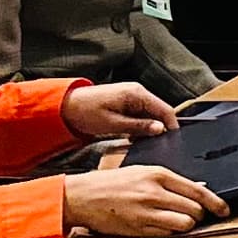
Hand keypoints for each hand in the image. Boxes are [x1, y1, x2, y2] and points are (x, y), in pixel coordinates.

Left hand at [59, 81, 180, 143]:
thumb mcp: (113, 123)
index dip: (171, 125)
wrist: (65, 107)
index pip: (165, 109)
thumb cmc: (85, 112)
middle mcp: (137, 92)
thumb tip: (160, 129)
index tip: (172, 141)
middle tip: (154, 145)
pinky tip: (132, 136)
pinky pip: (140, 115)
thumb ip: (139, 126)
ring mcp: (132, 97)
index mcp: (136, 94)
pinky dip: (139, 126)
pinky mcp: (126, 103)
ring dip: (147, 128)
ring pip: (150, 115)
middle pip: (159, 112)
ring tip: (139, 141)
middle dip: (158, 128)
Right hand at [62, 167, 226, 237]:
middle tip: (194, 214)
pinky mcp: (138, 229)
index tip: (224, 209)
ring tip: (179, 221)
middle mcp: (154, 193)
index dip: (216, 203)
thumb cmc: (112, 183)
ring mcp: (146, 212)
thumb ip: (170, 181)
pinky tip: (163, 226)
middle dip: (200, 215)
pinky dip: (170, 233)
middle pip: (195, 210)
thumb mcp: (143, 171)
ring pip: (184, 225)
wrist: (82, 195)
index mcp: (158, 175)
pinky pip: (166, 235)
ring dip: (187, 226)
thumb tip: (197, 189)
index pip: (199, 191)